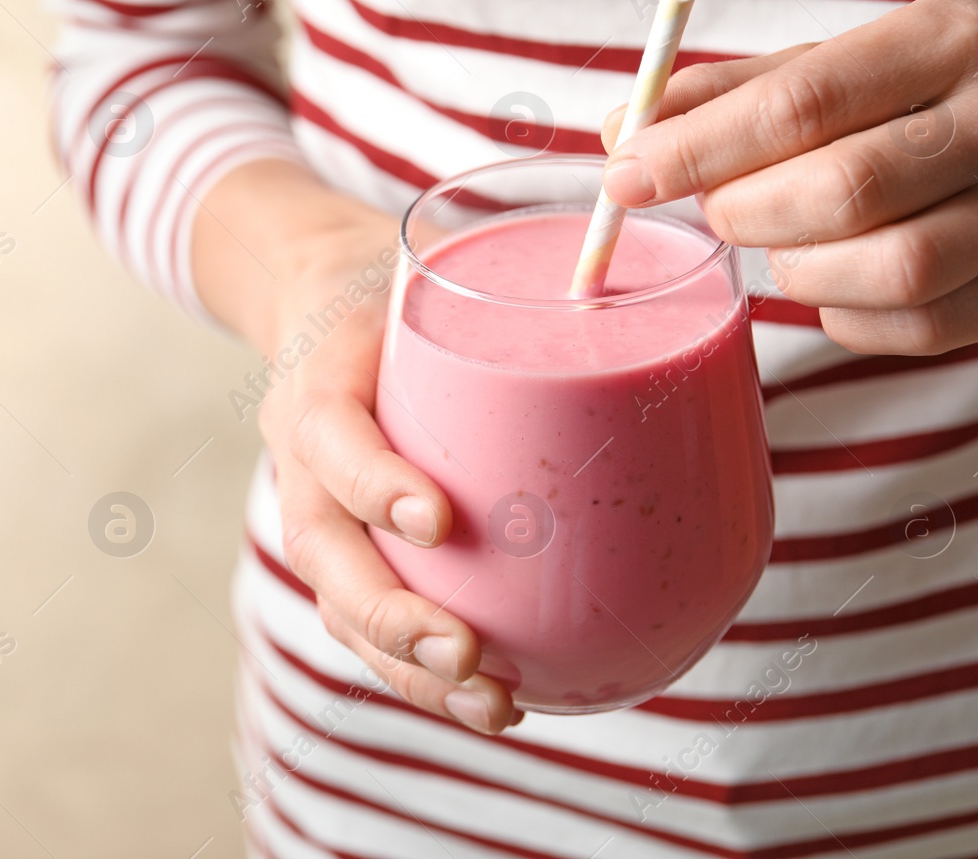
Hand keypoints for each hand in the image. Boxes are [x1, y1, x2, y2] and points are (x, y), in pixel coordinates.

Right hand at [195, 161, 519, 733]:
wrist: (320, 297)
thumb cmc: (397, 290)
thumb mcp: (437, 268)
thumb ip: (517, 298)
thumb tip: (670, 325)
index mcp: (321, 381)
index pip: (331, 435)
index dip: (374, 483)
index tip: (437, 520)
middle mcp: (307, 460)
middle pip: (325, 552)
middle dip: (389, 617)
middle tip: (465, 654)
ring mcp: (323, 510)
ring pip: (343, 606)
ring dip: (411, 669)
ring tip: (493, 708)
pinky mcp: (351, 545)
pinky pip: (374, 616)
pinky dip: (425, 671)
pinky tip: (499, 699)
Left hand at [600, 0, 977, 354]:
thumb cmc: (928, 98)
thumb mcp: (845, 64)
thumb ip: (733, 93)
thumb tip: (621, 128)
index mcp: (950, 38)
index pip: (803, 100)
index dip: (699, 146)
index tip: (626, 174)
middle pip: (846, 190)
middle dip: (747, 212)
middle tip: (717, 213)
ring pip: (890, 270)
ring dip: (800, 270)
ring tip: (787, 243)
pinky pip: (916, 329)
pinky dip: (845, 316)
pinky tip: (837, 283)